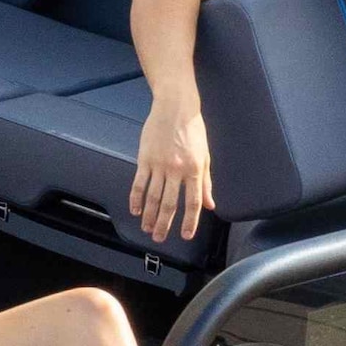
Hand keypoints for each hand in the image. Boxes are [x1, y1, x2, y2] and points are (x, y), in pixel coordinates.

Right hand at [129, 102, 216, 245]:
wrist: (175, 106)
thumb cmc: (192, 130)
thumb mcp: (204, 156)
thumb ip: (205, 182)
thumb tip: (210, 205)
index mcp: (194, 170)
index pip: (193, 202)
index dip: (190, 221)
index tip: (186, 235)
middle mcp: (177, 170)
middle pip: (170, 204)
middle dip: (164, 224)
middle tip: (159, 238)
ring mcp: (159, 164)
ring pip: (153, 197)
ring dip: (149, 216)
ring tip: (147, 228)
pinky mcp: (145, 158)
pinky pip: (139, 183)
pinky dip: (136, 199)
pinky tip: (135, 210)